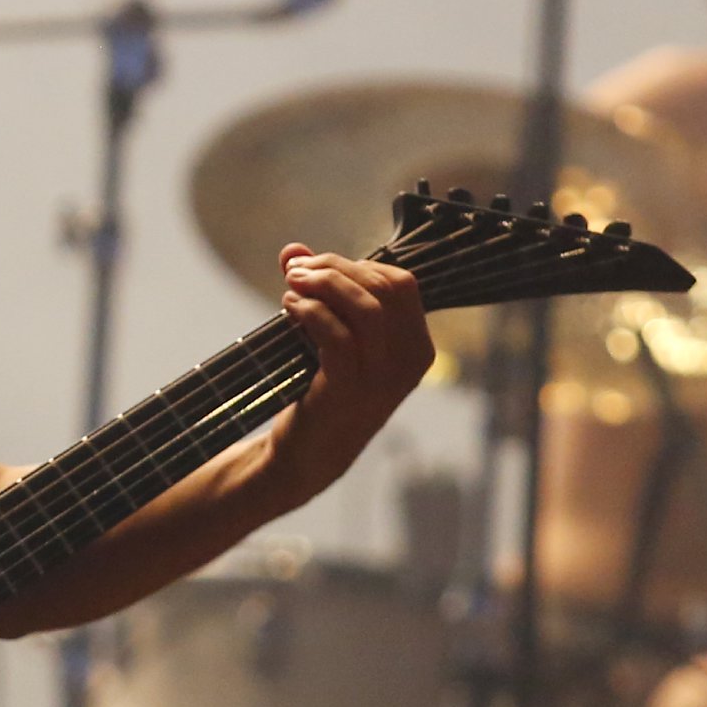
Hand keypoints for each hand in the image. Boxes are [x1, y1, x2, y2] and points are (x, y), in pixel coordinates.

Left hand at [261, 247, 435, 504]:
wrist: (307, 457)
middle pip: (382, 287)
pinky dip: (310, 311)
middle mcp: (408, 363)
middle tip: (296, 271)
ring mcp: (382, 379)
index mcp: (416, 348)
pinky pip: (336, 334)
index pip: (401, 284)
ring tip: (291, 284)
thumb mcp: (331, 338)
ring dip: (323, 284)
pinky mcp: (348, 390)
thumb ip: (318, 292)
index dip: (358, 265)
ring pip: (364, 306)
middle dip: (335, 267)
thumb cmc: (323, 392)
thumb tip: (292, 249)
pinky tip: (290, 308)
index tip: (320, 267)